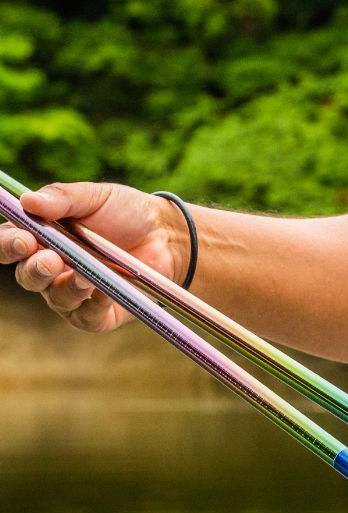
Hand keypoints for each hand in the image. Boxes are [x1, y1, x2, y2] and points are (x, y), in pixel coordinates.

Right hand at [0, 181, 187, 332]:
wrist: (168, 234)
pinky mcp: (96, 314)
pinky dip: (93, 303)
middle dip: (34, 268)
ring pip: (55, 297)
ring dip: (67, 286)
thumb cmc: (126, 212)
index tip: (23, 239)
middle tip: (50, 259)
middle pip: (26, 275)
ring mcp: (72, 293)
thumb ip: (63, 198)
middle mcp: (51, 269)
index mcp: (43, 238)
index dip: (9, 244)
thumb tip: (27, 200)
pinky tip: (103, 290)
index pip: (10, 244)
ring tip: (83, 273)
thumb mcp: (96, 196)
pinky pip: (85, 316)